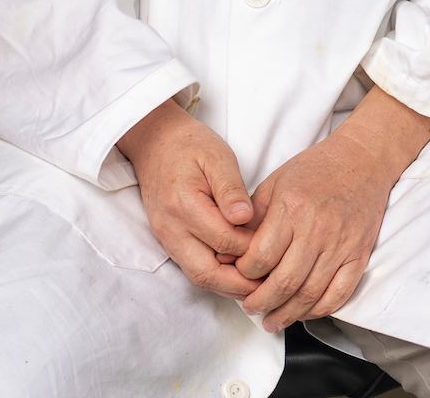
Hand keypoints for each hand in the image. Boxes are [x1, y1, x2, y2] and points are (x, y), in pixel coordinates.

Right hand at [117, 97, 257, 299]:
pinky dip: (217, 276)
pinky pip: (193, 268)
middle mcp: (171, 228)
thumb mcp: (217, 156)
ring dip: (228, 286)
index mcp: (183, 205)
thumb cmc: (190, 146)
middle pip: (206, 273)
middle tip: (271, 285)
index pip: (223, 241)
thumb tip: (244, 217)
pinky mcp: (168, 241)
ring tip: (259, 285)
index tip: (274, 246)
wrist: (155, 143)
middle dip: (239, 285)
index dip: (251, 248)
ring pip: (198, 277)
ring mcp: (167, 238)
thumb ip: (231, 188)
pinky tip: (239, 274)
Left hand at [237, 88, 429, 332]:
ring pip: (310, 294)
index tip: (240, 276)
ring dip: (288, 314)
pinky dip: (320, 309)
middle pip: (284, 282)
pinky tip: (304, 312)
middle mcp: (317, 228)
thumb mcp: (275, 183)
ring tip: (272, 320)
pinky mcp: (359, 253)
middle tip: (250, 308)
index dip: (244, 275)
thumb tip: (227, 255)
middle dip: (261, 302)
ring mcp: (341, 244)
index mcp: (292, 208)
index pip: (261, 257)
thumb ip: (251, 219)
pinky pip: (340, 293)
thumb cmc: (315, 170)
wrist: (363, 160)